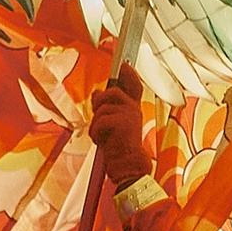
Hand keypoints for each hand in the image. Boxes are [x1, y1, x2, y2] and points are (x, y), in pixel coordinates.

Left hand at [88, 64, 153, 184]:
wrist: (127, 166)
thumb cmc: (119, 148)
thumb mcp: (110, 124)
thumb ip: (105, 108)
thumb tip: (97, 93)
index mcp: (133, 109)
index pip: (133, 86)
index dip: (129, 74)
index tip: (125, 64)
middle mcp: (134, 109)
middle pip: (111, 92)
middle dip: (100, 105)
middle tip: (102, 122)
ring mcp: (130, 115)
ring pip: (102, 108)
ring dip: (97, 125)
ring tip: (106, 138)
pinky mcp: (123, 122)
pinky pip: (100, 121)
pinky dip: (97, 134)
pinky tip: (105, 142)